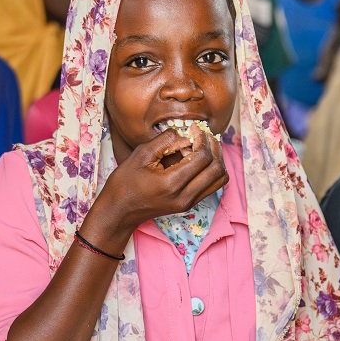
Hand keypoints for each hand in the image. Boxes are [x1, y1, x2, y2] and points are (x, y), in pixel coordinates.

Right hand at [86, 124, 227, 245]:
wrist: (119, 211)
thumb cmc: (125, 182)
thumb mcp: (141, 154)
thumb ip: (166, 141)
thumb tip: (186, 135)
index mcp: (172, 184)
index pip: (203, 158)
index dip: (202, 139)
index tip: (193, 129)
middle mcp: (184, 197)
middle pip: (217, 169)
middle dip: (214, 147)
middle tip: (202, 135)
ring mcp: (189, 203)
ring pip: (220, 179)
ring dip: (216, 159)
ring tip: (203, 146)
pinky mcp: (189, 204)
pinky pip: (212, 185)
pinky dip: (211, 169)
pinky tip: (198, 158)